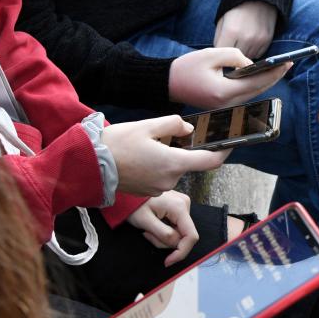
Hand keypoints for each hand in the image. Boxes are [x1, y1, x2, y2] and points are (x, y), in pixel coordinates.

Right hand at [102, 115, 229, 195]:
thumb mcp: (147, 126)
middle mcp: (170, 179)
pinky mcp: (148, 192)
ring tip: (143, 145)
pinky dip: (156, 166)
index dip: (223, 152)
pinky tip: (138, 157)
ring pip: (172, 168)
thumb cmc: (117, 144)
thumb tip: (188, 130)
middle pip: (187, 162)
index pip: (209, 161)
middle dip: (180, 149)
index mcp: (174, 163)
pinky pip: (160, 176)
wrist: (89, 165)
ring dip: (165, 157)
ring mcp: (159, 188)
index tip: (229, 145)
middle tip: (159, 135)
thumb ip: (173, 125)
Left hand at [127, 191, 197, 266]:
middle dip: (166, 242)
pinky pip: (176, 226)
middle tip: (147, 235)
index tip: (168, 261)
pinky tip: (153, 226)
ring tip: (148, 229)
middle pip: (183, 235)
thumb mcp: (146, 222)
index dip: (181, 252)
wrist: (129, 192)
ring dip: (163, 237)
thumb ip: (164, 234)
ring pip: (179, 232)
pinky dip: (165, 230)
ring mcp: (182, 205)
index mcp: (179, 207)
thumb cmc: (134, 205)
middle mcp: (185, 205)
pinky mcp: (178, 207)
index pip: (191, 236)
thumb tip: (176, 245)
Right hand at [168, 47, 290, 108]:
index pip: (256, 83)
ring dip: (266, 82)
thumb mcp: (212, 54)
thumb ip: (235, 56)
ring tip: (279, 69)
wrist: (168, 84)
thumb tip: (251, 64)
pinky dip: (255, 85)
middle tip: (288, 65)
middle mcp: (227, 104)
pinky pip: (244, 95)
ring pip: (252, 94)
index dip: (273, 73)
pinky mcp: (222, 106)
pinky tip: (262, 76)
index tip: (286, 63)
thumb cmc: (187, 67)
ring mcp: (225, 107)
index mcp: (224, 92)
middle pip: (257, 91)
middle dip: (274, 77)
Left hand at [214, 1, 277, 58]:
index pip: (222, 53)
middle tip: (233, 46)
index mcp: (231, 31)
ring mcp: (257, 40)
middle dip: (232, 54)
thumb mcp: (222, 20)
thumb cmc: (237, 10)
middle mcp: (245, 37)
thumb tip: (219, 55)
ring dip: (244, 53)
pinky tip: (252, 40)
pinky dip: (254, 51)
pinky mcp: (267, 41)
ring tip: (243, 41)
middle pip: (235, 58)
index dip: (220, 53)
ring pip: (246, 57)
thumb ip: (218, 39)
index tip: (221, 51)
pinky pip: (258, 54)